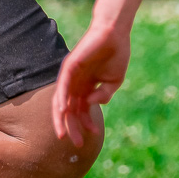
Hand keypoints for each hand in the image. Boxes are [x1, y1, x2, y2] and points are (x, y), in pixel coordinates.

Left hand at [52, 20, 131, 147]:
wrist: (116, 34)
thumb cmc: (117, 55)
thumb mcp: (114, 82)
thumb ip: (104, 95)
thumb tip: (92, 104)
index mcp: (86, 87)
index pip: (81, 110)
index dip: (85, 124)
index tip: (92, 136)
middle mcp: (76, 83)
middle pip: (69, 109)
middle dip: (72, 127)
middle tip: (76, 143)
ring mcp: (71, 75)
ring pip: (61, 100)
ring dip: (62, 118)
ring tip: (63, 134)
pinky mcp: (70, 65)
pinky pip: (62, 85)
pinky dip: (61, 98)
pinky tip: (63, 111)